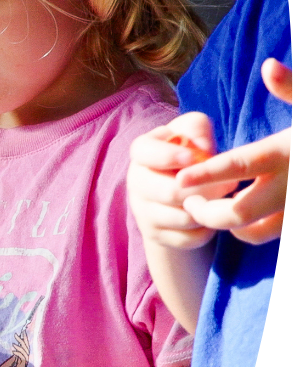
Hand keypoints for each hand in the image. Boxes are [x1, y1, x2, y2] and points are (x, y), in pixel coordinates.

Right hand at [127, 112, 224, 249]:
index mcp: (142, 152)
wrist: (178, 194)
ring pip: (183, 218)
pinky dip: (207, 230)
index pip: (144, 152)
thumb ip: (196, 129)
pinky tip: (209, 218)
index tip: (193, 158)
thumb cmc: (190, 156)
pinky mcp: (155, 235)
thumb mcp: (192, 133)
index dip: (168, 156)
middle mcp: (136, 181)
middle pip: (170, 191)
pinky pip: (189, 238)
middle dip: (206, 189)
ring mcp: (143, 211)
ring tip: (221, 201)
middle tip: (230, 185)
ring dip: (208, 210)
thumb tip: (203, 150)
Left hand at [175, 59, 290, 243]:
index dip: (207, 174)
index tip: (179, 180)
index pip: (240, 165)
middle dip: (205, 211)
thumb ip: (293, 87)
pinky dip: (251, 231)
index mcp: (286, 153)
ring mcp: (298, 209)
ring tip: (208, 207)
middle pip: (237, 213)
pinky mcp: (302, 222)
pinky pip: (272, 235)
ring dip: (227, 224)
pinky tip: (240, 216)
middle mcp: (292, 186)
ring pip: (253, 233)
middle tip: (188, 199)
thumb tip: (269, 66)